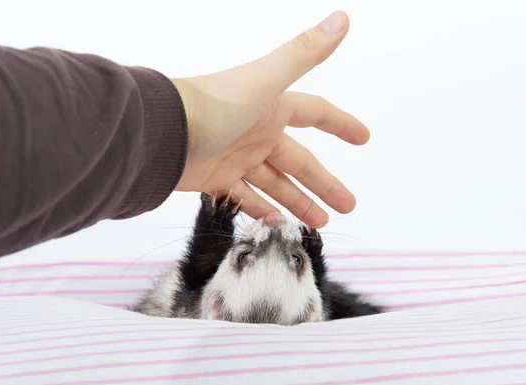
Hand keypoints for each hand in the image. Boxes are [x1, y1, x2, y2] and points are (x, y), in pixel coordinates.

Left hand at [171, 11, 369, 227]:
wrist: (162, 133)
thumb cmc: (215, 105)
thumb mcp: (266, 79)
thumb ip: (304, 53)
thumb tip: (343, 18)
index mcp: (273, 107)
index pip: (315, 113)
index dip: (340, 124)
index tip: (363, 138)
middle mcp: (257, 132)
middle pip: (299, 161)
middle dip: (324, 183)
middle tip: (348, 205)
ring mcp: (237, 157)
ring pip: (276, 183)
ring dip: (299, 202)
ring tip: (321, 223)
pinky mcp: (216, 179)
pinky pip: (245, 197)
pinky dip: (261, 209)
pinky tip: (278, 222)